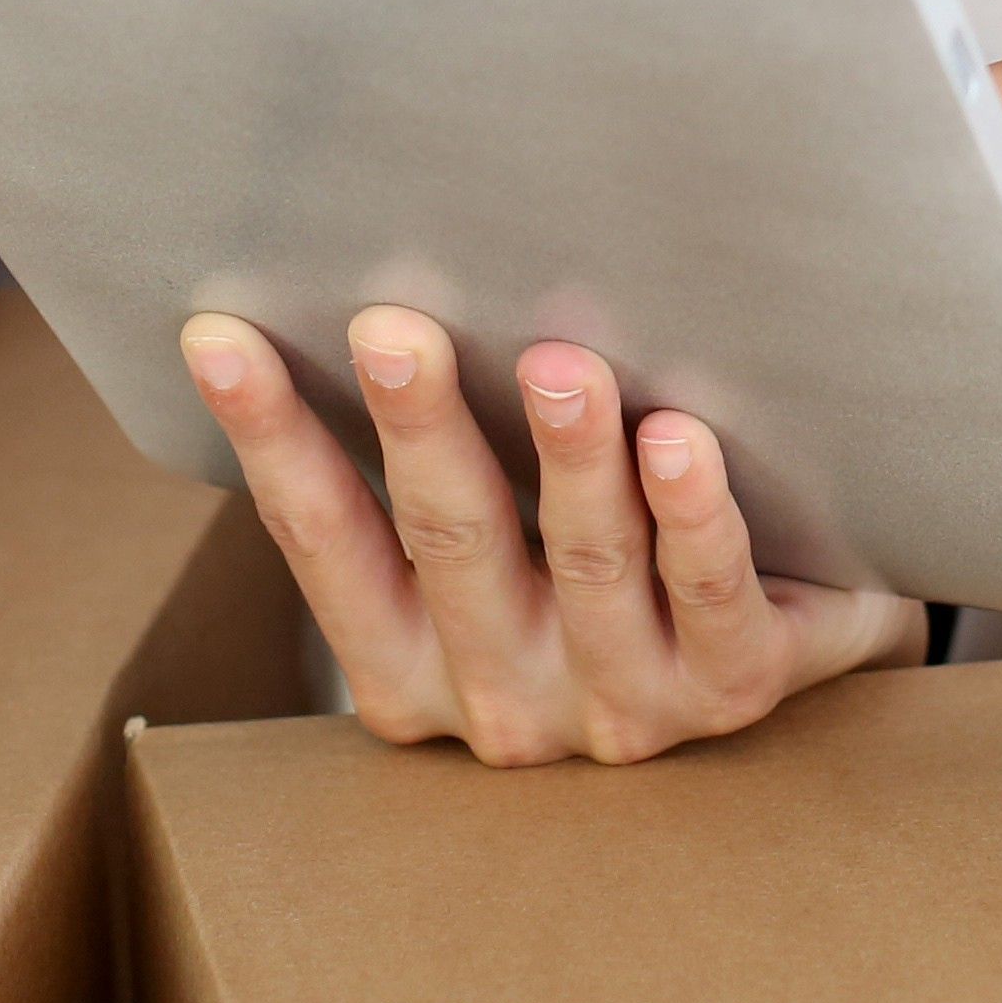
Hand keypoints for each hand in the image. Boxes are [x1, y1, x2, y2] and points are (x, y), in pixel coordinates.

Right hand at [184, 305, 919, 764]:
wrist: (780, 650)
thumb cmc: (608, 569)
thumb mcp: (501, 543)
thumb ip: (444, 460)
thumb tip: (367, 298)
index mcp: (413, 664)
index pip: (328, 541)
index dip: (272, 439)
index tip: (221, 334)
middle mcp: (502, 699)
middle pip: (452, 543)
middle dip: (421, 430)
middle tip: (391, 330)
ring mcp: (619, 704)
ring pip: (587, 562)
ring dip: (571, 458)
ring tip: (559, 366)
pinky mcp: (731, 687)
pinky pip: (709, 595)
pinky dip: (690, 516)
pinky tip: (677, 441)